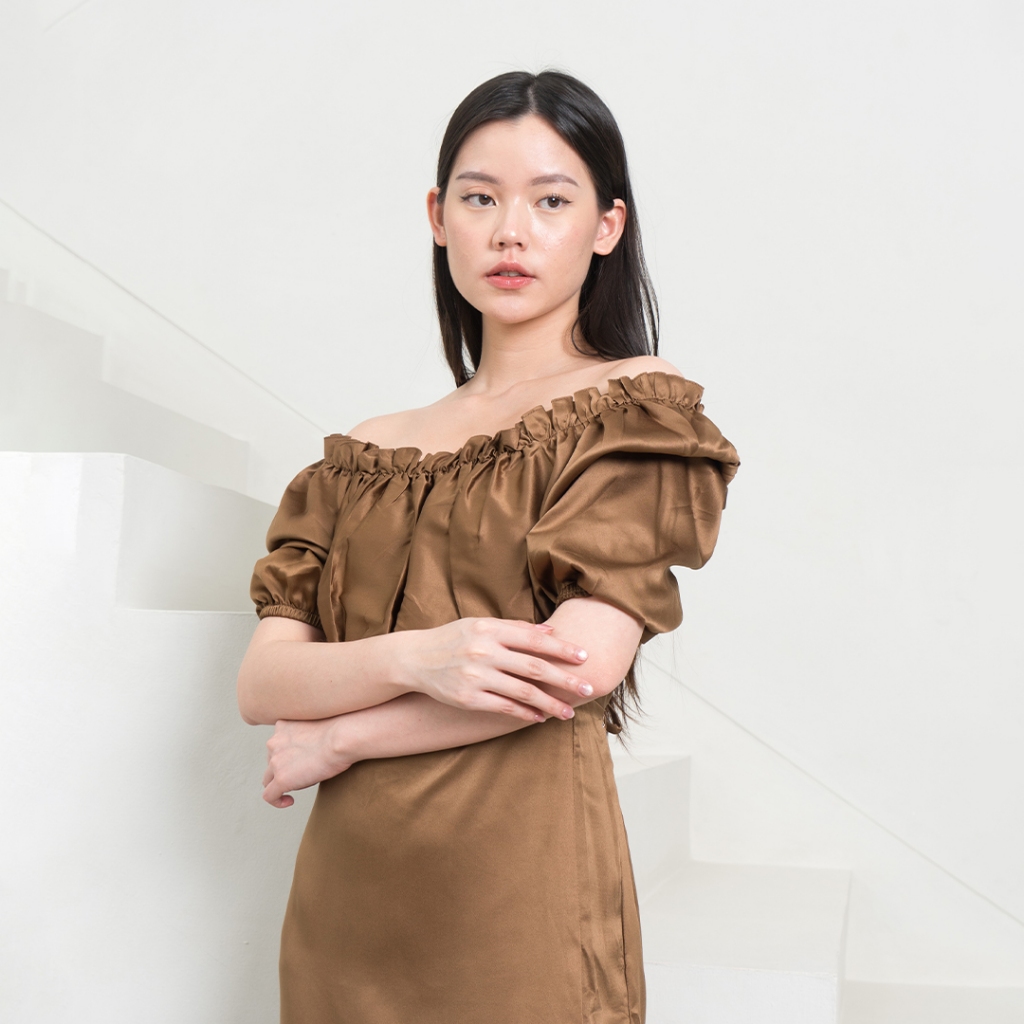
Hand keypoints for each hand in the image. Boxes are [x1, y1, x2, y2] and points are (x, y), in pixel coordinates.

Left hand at [262, 717, 353, 808]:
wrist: (342, 738)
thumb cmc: (340, 732)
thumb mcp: (317, 726)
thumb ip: (308, 735)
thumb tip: (316, 747)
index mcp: (283, 726)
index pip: (277, 744)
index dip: (288, 755)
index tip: (299, 761)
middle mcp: (274, 742)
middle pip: (272, 762)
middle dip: (284, 769)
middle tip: (304, 773)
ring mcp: (276, 761)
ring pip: (268, 779)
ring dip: (281, 783)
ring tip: (300, 785)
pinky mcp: (281, 779)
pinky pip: (269, 796)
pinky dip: (277, 801)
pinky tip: (290, 801)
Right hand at [397, 618, 590, 722]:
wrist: (414, 658)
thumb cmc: (453, 639)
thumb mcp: (480, 624)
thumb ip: (514, 627)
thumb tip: (550, 631)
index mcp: (490, 630)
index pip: (534, 639)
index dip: (561, 649)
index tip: (584, 657)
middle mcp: (484, 652)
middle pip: (533, 667)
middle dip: (564, 679)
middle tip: (588, 687)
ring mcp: (476, 676)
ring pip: (522, 692)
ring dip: (549, 703)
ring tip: (569, 711)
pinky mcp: (468, 698)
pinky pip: (503, 708)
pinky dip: (524, 714)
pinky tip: (540, 718)